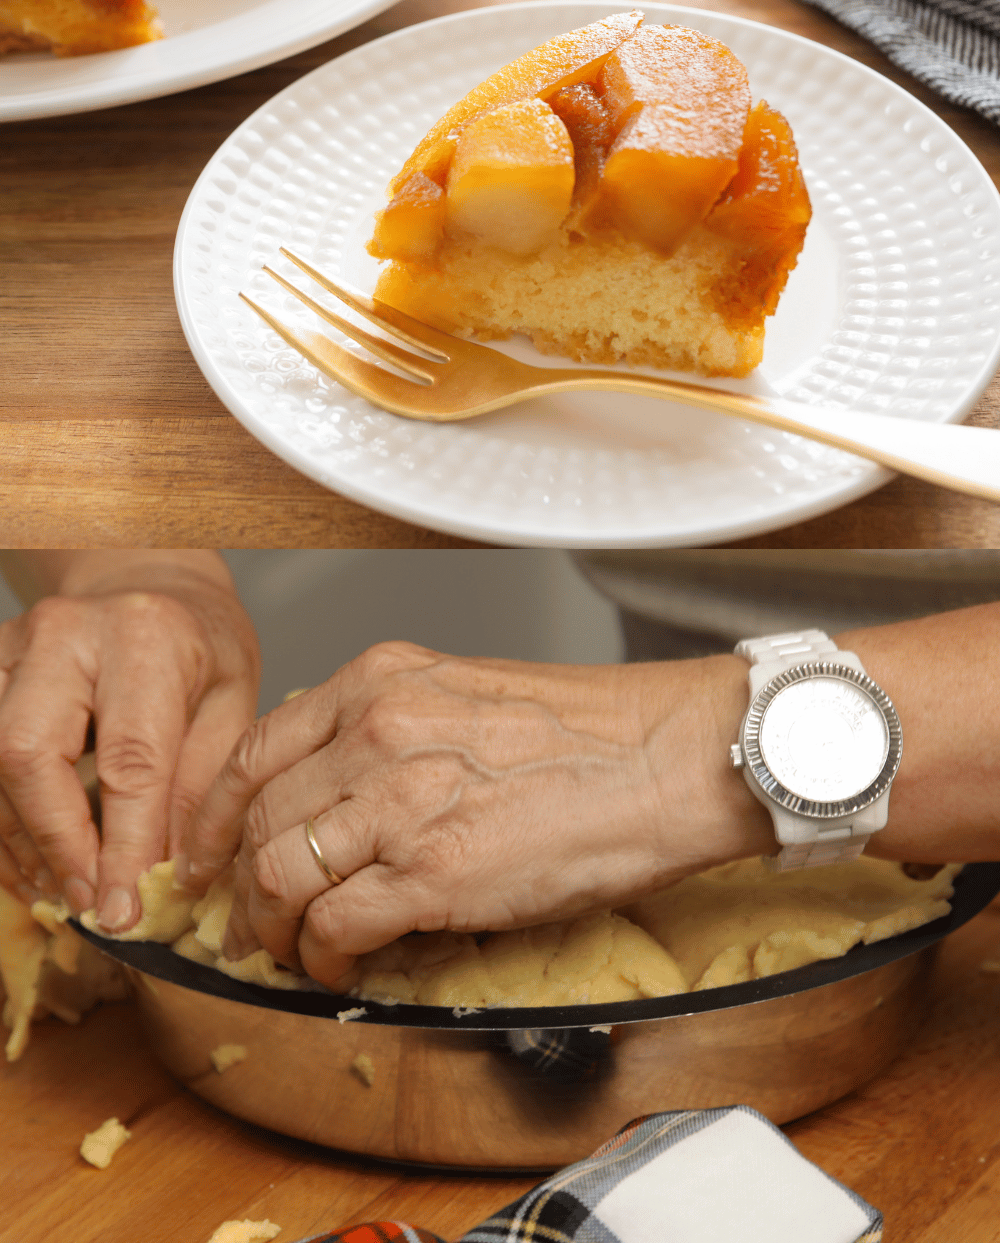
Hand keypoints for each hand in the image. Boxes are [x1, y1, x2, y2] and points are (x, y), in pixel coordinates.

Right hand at [0, 553, 259, 928]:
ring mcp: (13, 646)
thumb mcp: (231, 701)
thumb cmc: (199, 646)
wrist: (150, 584)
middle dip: (55, 843)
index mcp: (146, 638)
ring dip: (21, 841)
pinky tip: (35, 859)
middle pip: (28, 753)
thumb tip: (173, 878)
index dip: (122, 845)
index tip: (124, 912)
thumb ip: (202, 784)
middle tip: (88, 905)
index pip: (129, 757)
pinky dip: (4, 819)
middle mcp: (66, 634)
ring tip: (64, 892)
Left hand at [182, 642, 764, 985]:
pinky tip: (341, 969)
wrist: (668, 756)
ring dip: (273, 930)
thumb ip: (388, 727)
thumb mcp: (464, 691)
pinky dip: (323, 959)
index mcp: (379, 680)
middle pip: (258, 821)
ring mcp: (400, 801)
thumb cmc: (588, 729)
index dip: (215, 817)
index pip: (254, 752)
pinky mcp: (433, 873)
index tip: (209, 854)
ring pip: (278, 877)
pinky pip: (334, 927)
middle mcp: (375, 731)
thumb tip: (336, 791)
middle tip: (250, 922)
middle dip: (240, 886)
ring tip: (290, 953)